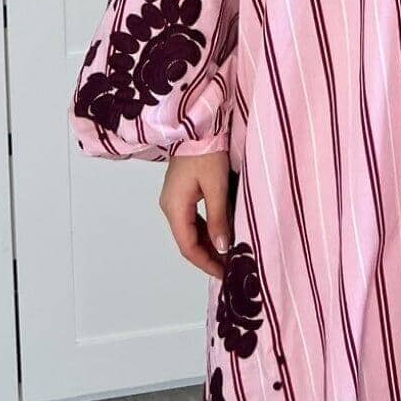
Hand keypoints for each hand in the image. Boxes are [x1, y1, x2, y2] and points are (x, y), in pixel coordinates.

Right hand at [159, 151, 231, 278]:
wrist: (198, 126)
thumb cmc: (207, 154)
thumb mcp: (216, 187)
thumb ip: (219, 218)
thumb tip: (222, 247)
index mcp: (175, 208)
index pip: (188, 246)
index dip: (206, 263)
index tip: (224, 273)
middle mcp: (170, 207)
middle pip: (187, 241)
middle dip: (207, 256)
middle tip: (230, 268)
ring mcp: (174, 200)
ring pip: (190, 231)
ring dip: (207, 244)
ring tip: (228, 256)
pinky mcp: (181, 192)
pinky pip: (193, 219)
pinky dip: (206, 230)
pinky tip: (220, 235)